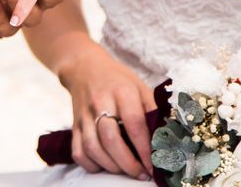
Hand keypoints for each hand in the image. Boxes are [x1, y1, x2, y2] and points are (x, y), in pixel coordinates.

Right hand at [60, 44, 155, 179]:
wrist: (84, 68)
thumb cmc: (117, 79)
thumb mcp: (139, 86)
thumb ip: (151, 109)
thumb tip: (165, 137)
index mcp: (121, 91)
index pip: (134, 123)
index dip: (145, 147)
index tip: (154, 163)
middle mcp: (100, 103)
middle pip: (111, 139)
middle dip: (128, 163)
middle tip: (141, 173)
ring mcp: (84, 115)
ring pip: (93, 148)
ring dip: (111, 166)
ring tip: (126, 171)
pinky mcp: (74, 125)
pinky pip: (78, 151)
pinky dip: (91, 165)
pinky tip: (105, 166)